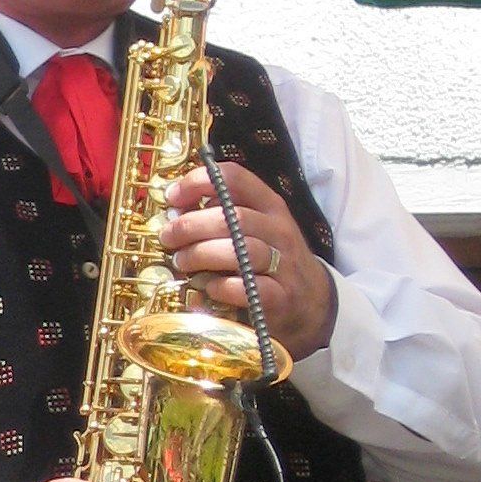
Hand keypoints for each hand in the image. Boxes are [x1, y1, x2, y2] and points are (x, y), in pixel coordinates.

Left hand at [160, 161, 335, 359]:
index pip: (236, 179)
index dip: (200, 182)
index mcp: (270, 206)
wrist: (312, 302)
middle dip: (193, 225)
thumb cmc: (271, 259)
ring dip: (202, 255)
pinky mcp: (280, 298)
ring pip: (241, 251)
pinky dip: (221, 287)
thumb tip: (176, 210)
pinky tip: (207, 287)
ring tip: (181, 262)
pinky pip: (248, 287)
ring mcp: (283, 264)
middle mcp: (279, 231)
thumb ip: (222, 215)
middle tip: (168, 236)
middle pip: (234, 218)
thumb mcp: (256, 228)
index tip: (173, 196)